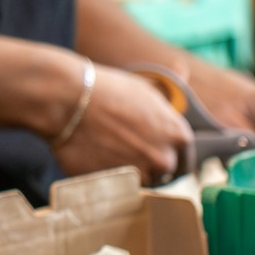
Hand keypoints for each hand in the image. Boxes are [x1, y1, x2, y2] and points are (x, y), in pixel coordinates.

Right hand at [52, 64, 194, 182]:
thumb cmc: (106, 89)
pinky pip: (117, 186)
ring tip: (109, 152)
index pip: (186, 158)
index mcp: (178, 136)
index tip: (157, 150)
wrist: (67, 100)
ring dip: (129, 171)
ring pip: (140, 181)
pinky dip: (109, 176)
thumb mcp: (144, 85)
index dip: (171, 154)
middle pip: (164, 172)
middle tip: (128, 149)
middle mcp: (164, 159)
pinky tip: (96, 158)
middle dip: (150, 164)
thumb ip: (168, 93)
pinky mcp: (115, 185)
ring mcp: (140, 175)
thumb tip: (183, 69)